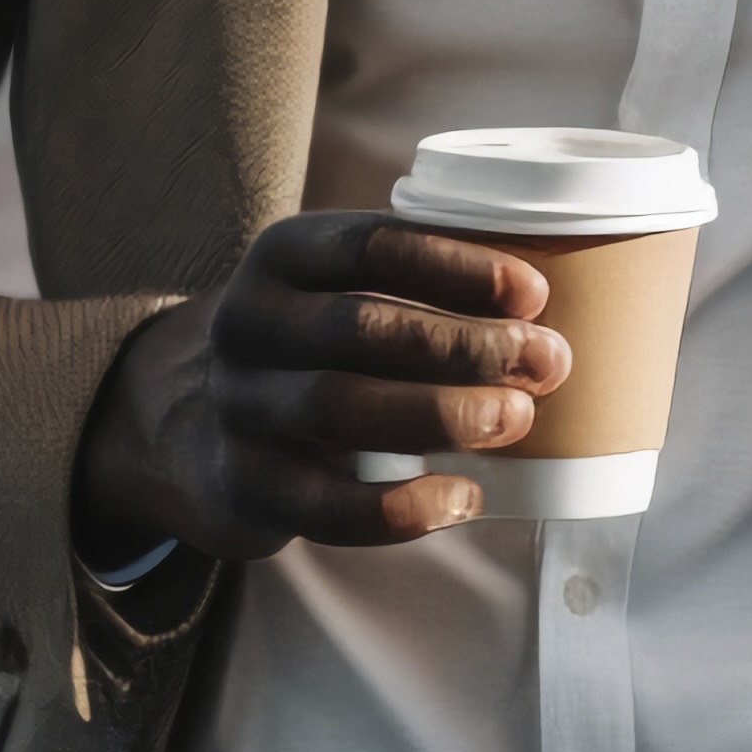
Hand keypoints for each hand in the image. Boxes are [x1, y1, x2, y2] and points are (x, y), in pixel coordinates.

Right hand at [73, 212, 566, 568]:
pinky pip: (323, 504)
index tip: (534, 292)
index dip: (456, 266)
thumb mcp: (341, 293)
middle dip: (463, 346)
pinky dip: (401, 507)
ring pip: (339, 408)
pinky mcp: (242, 485)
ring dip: (439, 414)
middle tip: (547, 362)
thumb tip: (552, 313)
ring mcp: (238, 407)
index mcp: (283, 257)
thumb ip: (420, 289)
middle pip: (358, 327)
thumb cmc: (317, 349)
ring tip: (515, 419)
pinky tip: (464, 498)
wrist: (199, 427)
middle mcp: (247, 324)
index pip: (369, 245)